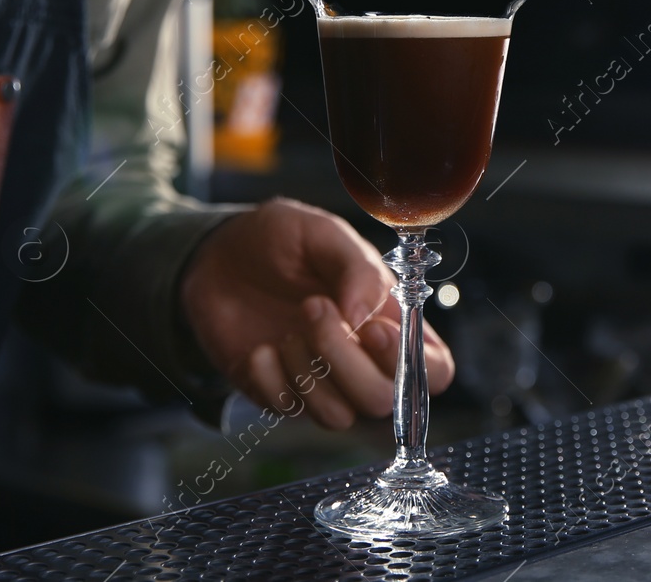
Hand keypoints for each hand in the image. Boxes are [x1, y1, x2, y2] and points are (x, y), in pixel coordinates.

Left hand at [179, 197, 456, 430]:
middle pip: (383, 400)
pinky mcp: (281, 394)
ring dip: (308, 370)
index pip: (433, 370)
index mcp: (389, 320)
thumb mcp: (322, 234)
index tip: (372, 329)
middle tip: (313, 307)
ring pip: (338, 416)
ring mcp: (322, 382)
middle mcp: (363, 359)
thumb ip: (355, 269)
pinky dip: (270, 377)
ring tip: (287, 328)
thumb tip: (365, 316)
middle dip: (345, 359)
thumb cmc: (281, 239)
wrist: (216, 256)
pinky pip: (288, 410)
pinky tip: (260, 347)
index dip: (414, 365)